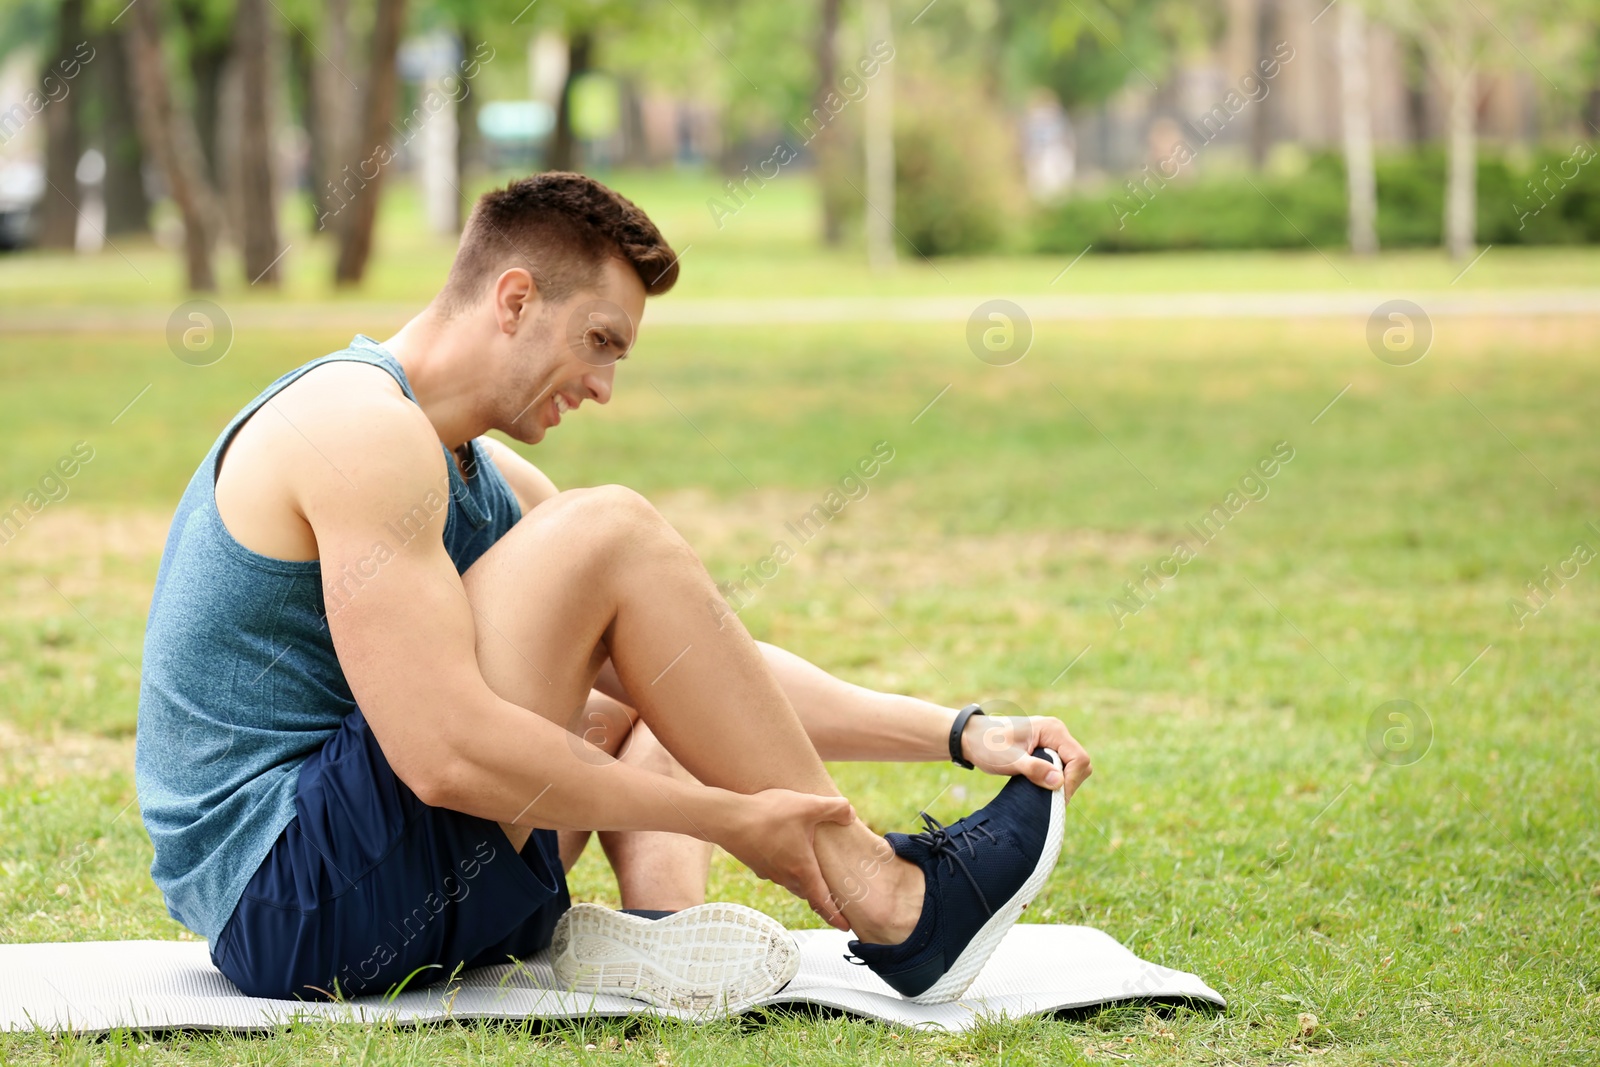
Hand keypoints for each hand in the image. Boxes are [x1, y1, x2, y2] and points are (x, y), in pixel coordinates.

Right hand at [713, 788, 856, 930]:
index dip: (836, 917)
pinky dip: (787, 867)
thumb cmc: (769, 815)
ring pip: (792, 882)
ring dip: (804, 881)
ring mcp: (769, 872)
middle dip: (822, 897)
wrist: (728, 819)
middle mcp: (786, 877)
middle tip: (836, 899)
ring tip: (813, 872)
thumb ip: (836, 808)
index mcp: (803, 870)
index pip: (823, 901)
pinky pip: (777, 871)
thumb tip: (851, 815)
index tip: (846, 929)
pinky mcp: (757, 864)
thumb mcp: (809, 806)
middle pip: (809, 893)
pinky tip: (787, 850)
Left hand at [963, 714, 1091, 799]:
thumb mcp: (1009, 759)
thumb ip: (1033, 769)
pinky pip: (1062, 768)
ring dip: (1062, 783)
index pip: (1078, 758)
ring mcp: (1053, 741)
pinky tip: (1042, 788)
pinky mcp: (1047, 751)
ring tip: (1044, 794)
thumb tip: (1059, 782)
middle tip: (1051, 800)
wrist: (970, 739)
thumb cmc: (987, 745)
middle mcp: (1056, 733)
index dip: (1071, 780)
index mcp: (1052, 729)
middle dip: (1069, 783)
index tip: (1056, 797)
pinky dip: (1056, 780)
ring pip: (1073, 768)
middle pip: (1080, 763)